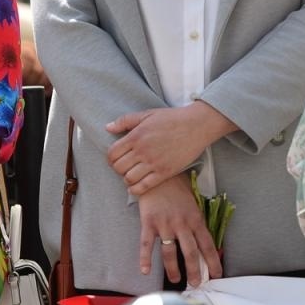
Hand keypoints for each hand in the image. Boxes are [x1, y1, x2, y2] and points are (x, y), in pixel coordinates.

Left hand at [106, 104, 227, 195]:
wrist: (196, 125)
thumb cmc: (172, 118)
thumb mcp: (147, 114)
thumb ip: (125, 121)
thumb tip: (107, 128)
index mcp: (136, 136)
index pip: (112, 154)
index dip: (111, 158)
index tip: (116, 158)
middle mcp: (142, 151)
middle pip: (118, 168)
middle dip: (118, 168)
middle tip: (124, 167)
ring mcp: (153, 163)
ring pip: (129, 179)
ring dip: (127, 179)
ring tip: (131, 175)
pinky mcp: (165, 172)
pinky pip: (144, 187)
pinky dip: (136, 189)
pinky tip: (135, 187)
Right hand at [136, 177, 221, 284]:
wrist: (157, 174)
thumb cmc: (176, 188)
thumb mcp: (193, 203)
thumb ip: (197, 222)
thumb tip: (204, 242)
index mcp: (195, 219)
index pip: (207, 244)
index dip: (213, 261)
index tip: (217, 274)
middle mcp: (182, 223)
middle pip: (190, 252)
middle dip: (195, 270)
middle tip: (196, 284)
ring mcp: (165, 224)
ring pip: (170, 252)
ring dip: (173, 269)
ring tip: (176, 279)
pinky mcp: (149, 222)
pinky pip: (146, 244)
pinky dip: (145, 258)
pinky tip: (145, 270)